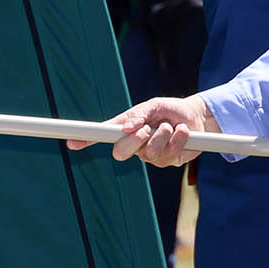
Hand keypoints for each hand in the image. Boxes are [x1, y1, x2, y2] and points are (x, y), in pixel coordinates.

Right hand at [78, 94, 215, 164]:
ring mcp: (150, 156)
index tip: (72, 142)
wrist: (196, 117)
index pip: (101, 136)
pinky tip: (182, 132)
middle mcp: (134, 145)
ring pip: (149, 152)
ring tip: (169, 125)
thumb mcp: (153, 105)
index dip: (86, 140)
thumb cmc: (170, 109)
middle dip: (134, 140)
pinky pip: (169, 153)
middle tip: (146, 129)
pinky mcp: (168, 162)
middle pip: (120, 153)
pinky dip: (178, 138)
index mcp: (126, 129)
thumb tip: (128, 127)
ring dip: (162, 134)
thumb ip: (139, 114)